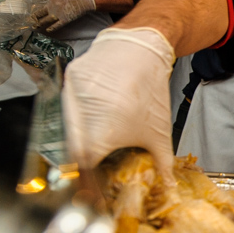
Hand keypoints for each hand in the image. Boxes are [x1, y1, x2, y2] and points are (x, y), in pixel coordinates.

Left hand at [32, 0, 95, 31]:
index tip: (28, 13)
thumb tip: (46, 0)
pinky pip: (56, 26)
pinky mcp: (65, 19)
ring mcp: (58, 14)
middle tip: (28, 21)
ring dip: (39, 24)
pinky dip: (51, 28)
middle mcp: (52, 7)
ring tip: (34, 27)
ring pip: (45, 21)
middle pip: (39, 14)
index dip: (32, 10)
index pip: (38, 5)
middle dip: (33, 18)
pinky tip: (48, 30)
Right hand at [62, 27, 175, 179]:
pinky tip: (92, 111)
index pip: (83, 164)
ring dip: (79, 133)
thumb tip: (167, 184)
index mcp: (101, 133)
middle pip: (72, 145)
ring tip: (95, 133)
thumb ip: (162, 162)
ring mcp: (72, 94)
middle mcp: (83, 114)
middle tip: (94, 159)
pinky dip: (77, 111)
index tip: (91, 182)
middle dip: (82, 155)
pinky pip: (66, 102)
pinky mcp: (69, 79)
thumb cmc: (151, 90)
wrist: (143, 48)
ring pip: (67, 123)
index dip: (85, 176)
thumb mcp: (160, 132)